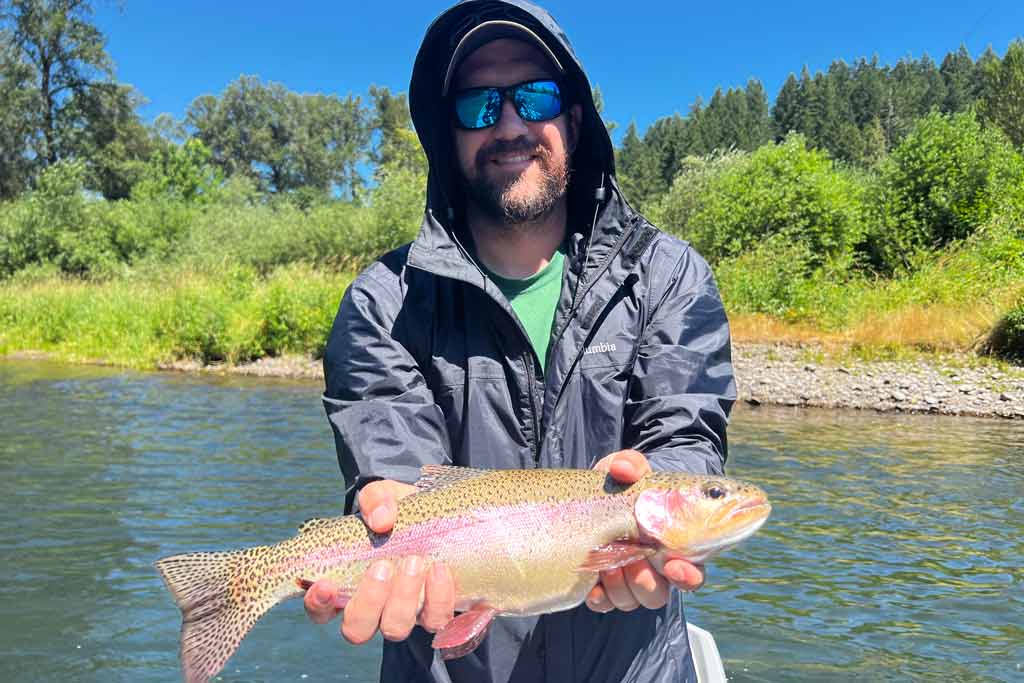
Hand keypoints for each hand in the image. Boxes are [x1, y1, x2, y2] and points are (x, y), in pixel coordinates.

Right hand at [303, 479, 456, 642]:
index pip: (320, 609)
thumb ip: (376, 500)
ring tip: (413, 562)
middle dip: (369, 601)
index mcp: (346, 585)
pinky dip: (438, 597)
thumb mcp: (384, 498)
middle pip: (357, 629)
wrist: (440, 518)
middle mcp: (372, 609)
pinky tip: (439, 569)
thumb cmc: (399, 513)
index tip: (326, 584)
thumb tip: (381, 519)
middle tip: (382, 566)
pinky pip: (436, 620)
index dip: (318, 604)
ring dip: (403, 599)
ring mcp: (403, 615)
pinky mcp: (435, 612)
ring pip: (395, 629)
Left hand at [586, 449, 705, 612]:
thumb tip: (625, 468)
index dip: (688, 576)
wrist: (594, 496)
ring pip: (634, 600)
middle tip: (635, 557)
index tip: (674, 564)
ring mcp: (629, 581)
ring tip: (609, 561)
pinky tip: (592, 583)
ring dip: (622, 584)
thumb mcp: (627, 468)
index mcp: (674, 545)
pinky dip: (600, 596)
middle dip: (647, 580)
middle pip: (660, 594)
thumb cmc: (623, 484)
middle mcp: (655, 569)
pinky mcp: (603, 588)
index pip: (694, 573)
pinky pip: (605, 604)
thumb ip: (632, 463)